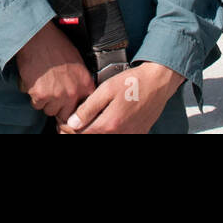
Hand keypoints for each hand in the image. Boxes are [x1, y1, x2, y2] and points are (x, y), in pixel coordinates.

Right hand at [15, 22, 94, 122]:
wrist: (38, 36)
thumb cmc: (55, 44)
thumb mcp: (77, 61)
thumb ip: (79, 81)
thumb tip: (77, 95)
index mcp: (84, 83)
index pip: (82, 109)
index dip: (72, 108)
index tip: (66, 106)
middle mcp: (72, 92)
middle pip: (64, 113)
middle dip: (57, 106)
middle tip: (51, 92)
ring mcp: (56, 95)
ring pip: (48, 110)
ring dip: (44, 101)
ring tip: (42, 83)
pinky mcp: (40, 95)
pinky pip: (35, 103)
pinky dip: (33, 94)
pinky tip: (35, 80)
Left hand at [58, 62, 182, 133]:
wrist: (158, 82)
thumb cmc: (132, 82)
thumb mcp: (106, 89)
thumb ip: (88, 108)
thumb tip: (72, 123)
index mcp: (109, 124)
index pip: (83, 135)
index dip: (70, 131)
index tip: (64, 124)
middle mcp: (121, 134)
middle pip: (93, 139)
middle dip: (80, 134)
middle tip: (71, 126)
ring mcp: (131, 136)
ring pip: (106, 139)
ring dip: (94, 133)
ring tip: (87, 124)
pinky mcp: (139, 134)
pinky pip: (120, 137)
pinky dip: (109, 133)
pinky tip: (106, 124)